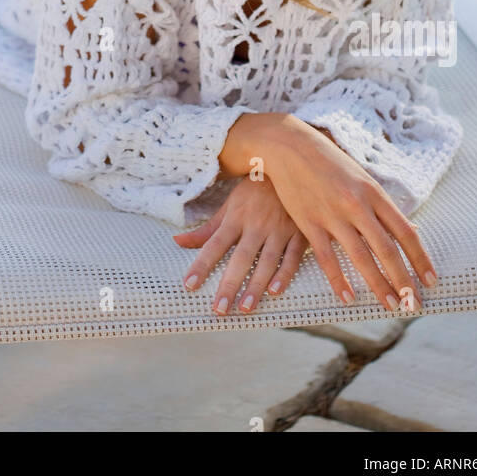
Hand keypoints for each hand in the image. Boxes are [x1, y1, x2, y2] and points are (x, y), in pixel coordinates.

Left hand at [173, 175, 307, 315]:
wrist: (289, 166)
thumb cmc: (254, 191)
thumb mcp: (229, 206)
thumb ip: (207, 229)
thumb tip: (177, 241)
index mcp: (236, 217)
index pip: (214, 245)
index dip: (202, 265)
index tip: (189, 285)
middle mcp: (256, 225)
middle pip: (240, 258)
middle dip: (229, 284)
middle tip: (219, 309)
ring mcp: (279, 230)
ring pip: (266, 261)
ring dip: (256, 285)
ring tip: (244, 308)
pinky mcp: (300, 233)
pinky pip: (293, 256)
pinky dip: (285, 273)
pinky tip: (275, 291)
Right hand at [256, 114, 436, 312]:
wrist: (289, 145)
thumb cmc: (329, 161)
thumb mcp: (361, 177)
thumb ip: (382, 205)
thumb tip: (410, 229)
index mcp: (373, 192)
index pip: (405, 232)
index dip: (420, 259)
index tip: (430, 280)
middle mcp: (357, 205)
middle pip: (387, 250)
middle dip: (403, 281)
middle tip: (414, 305)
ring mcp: (332, 215)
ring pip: (361, 259)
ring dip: (379, 286)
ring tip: (391, 306)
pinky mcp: (309, 223)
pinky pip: (327, 258)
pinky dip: (338, 280)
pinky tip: (348, 298)